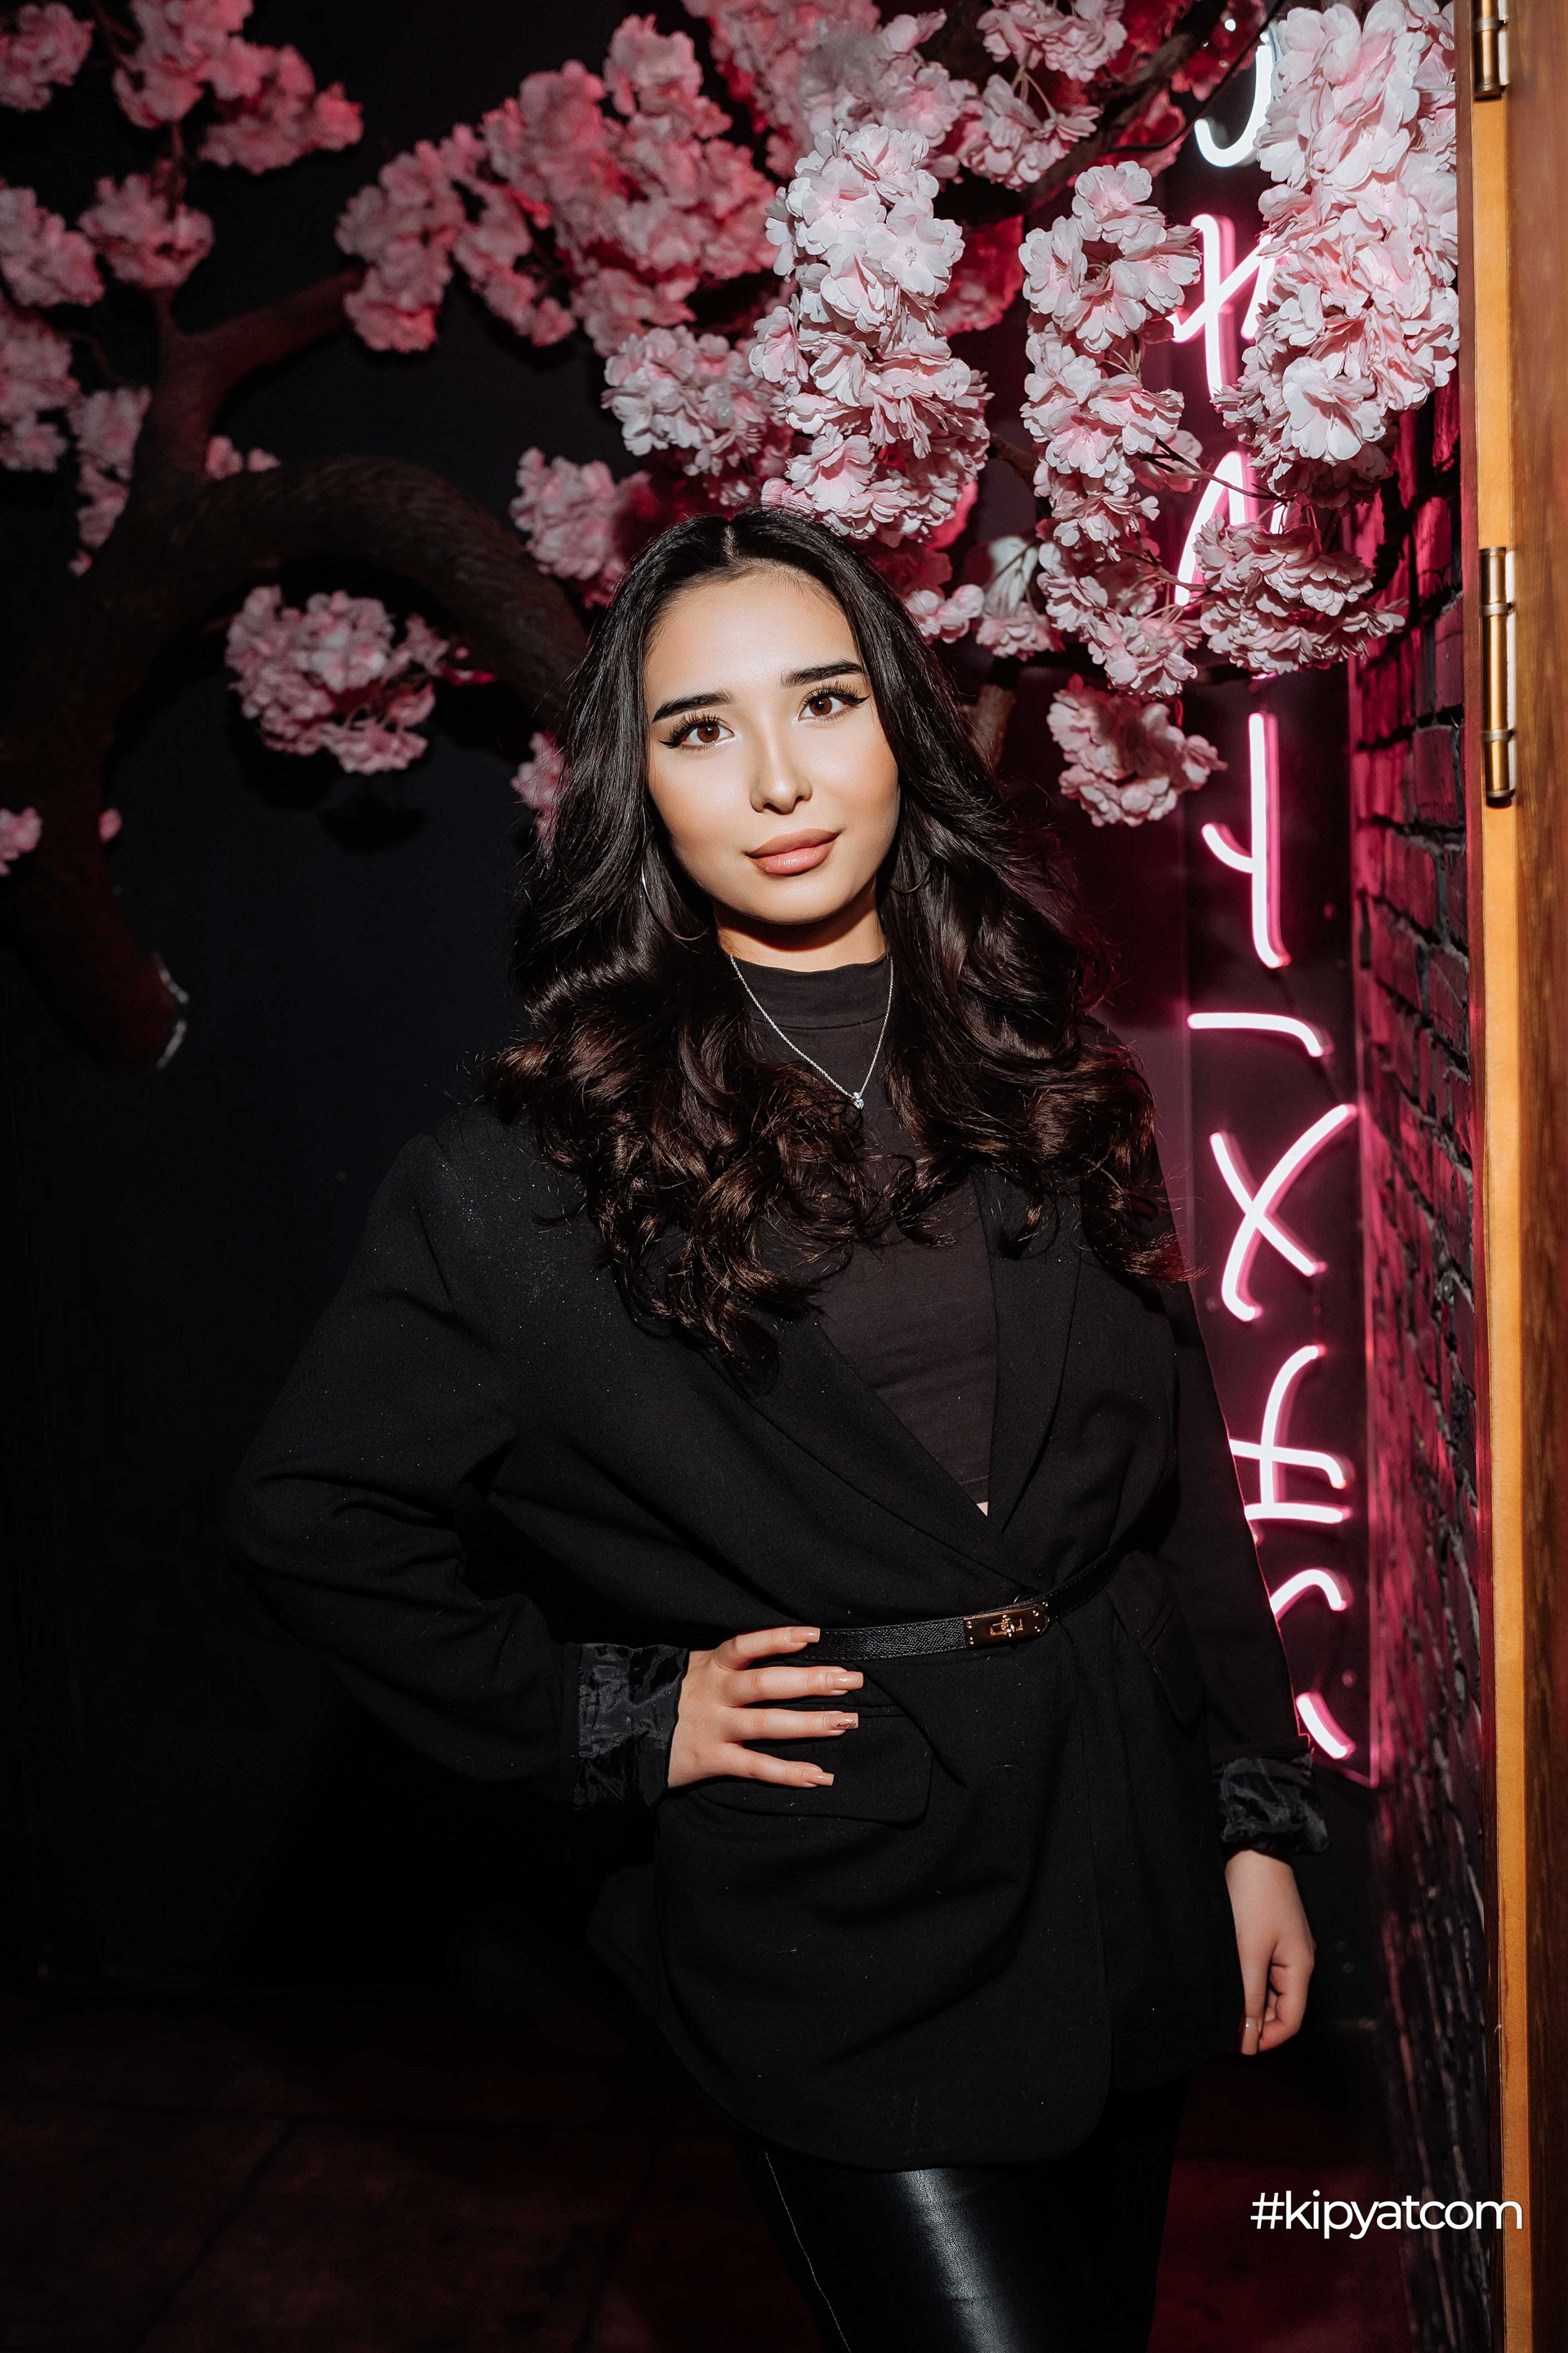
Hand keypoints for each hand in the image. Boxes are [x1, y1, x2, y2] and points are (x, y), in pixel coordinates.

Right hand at [667, 1625, 862, 1790]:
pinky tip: (819, 1775)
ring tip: (847, 1722)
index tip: (815, 1634)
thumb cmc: (667, 1697)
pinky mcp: (711, 1759)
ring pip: (768, 1724)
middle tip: (851, 1679)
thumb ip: (726, 1662)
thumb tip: (776, 1649)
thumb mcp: (690, 1668)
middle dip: (812, 1680)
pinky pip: (755, 1767)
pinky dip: (788, 1772)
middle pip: (767, 1684)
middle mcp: (714, 1694)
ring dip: (811, 1723)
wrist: (619, 1734)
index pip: (747, 1646)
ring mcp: (714, 1728)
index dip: (779, 1639)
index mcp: (710, 1667)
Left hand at [1224, 1848, 1315, 2053]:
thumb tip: (1248, 2039)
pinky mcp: (1271, 1933)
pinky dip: (1247, 1981)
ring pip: (1269, 1989)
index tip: (1235, 2046)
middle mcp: (1297, 1960)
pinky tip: (1226, 1980)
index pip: (1290, 2022)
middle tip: (1221, 2028)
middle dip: (1255, 2023)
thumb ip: (1249, 1997)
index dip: (1264, 2039)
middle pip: (1281, 2008)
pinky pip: (1262, 1969)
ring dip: (1249, 2001)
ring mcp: (1285, 1946)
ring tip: (1220, 2006)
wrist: (1253, 1847)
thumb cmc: (1254, 1896)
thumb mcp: (1249, 1952)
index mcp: (1300, 1968)